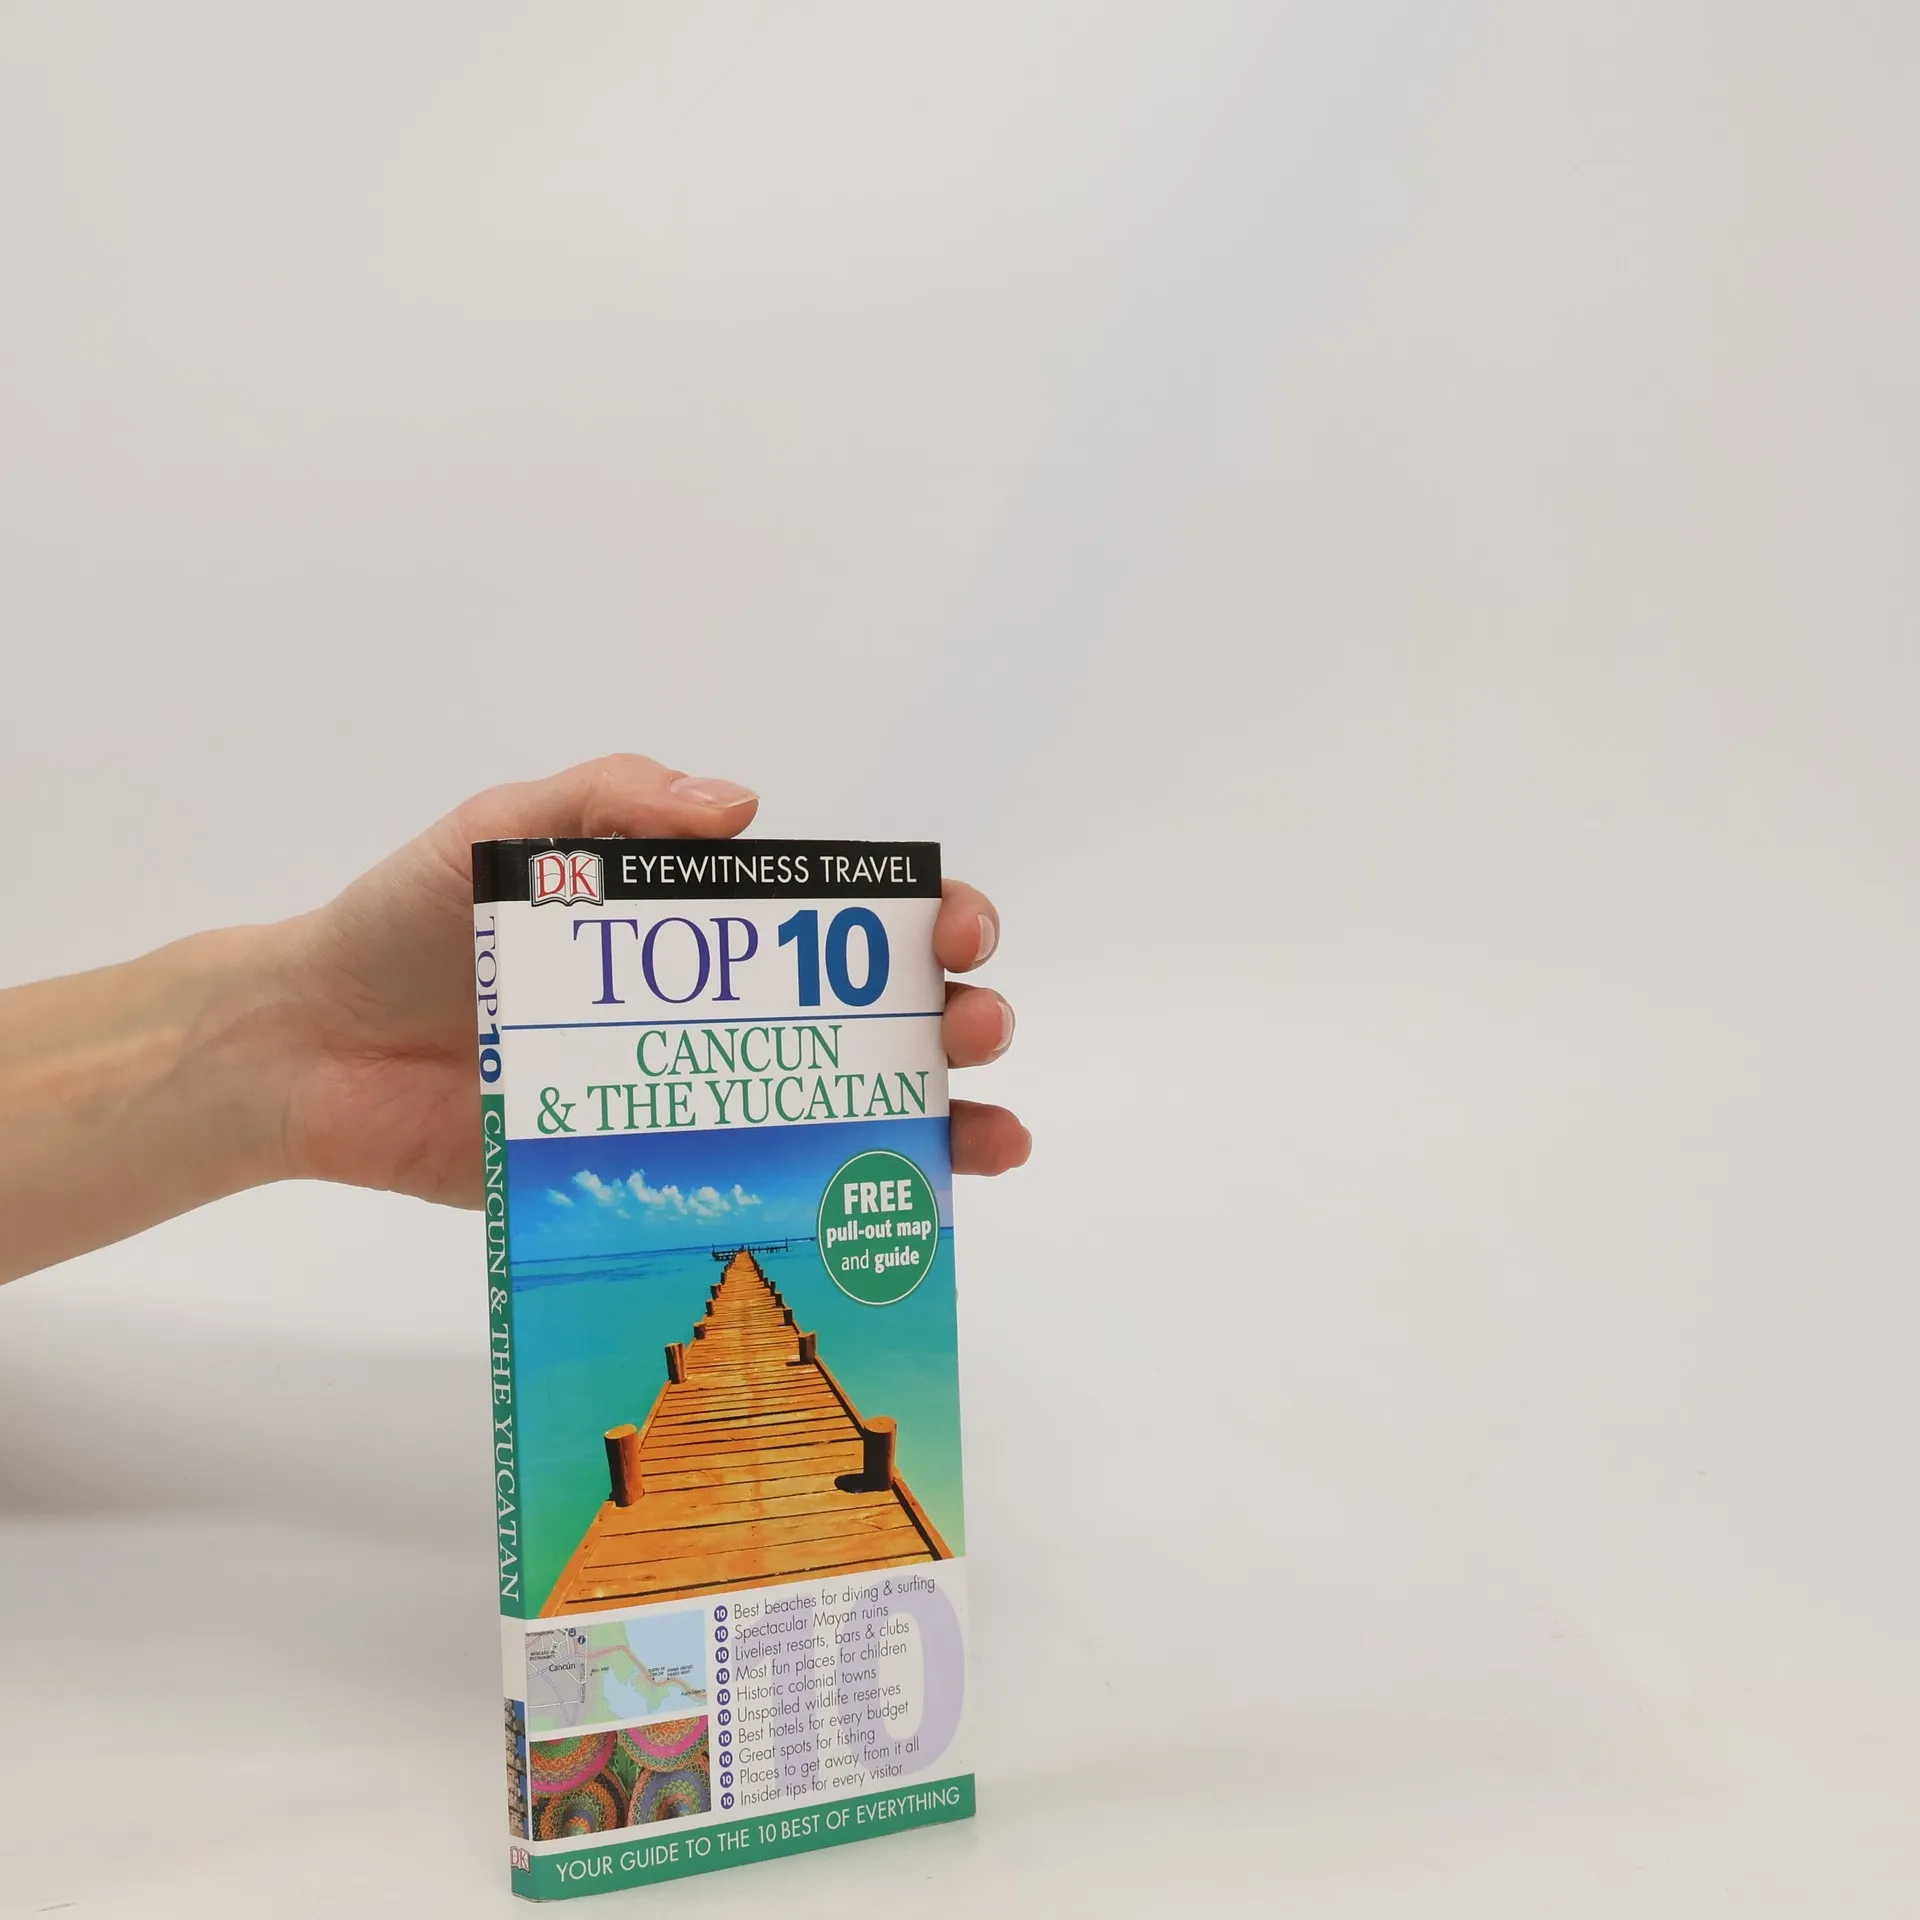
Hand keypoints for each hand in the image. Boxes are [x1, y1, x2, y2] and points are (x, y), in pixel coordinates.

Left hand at [280, 754, 1030, 1205]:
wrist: (313, 1048)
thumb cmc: (408, 922)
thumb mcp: (506, 828)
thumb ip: (610, 798)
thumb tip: (742, 808)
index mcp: (704, 926)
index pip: (844, 919)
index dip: (923, 919)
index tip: (956, 929)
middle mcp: (722, 1013)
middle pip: (877, 1016)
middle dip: (953, 1015)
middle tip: (971, 1021)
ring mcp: (698, 1101)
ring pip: (851, 1111)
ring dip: (940, 1116)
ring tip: (986, 1127)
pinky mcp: (656, 1183)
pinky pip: (768, 1195)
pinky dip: (854, 1207)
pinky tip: (915, 1212)